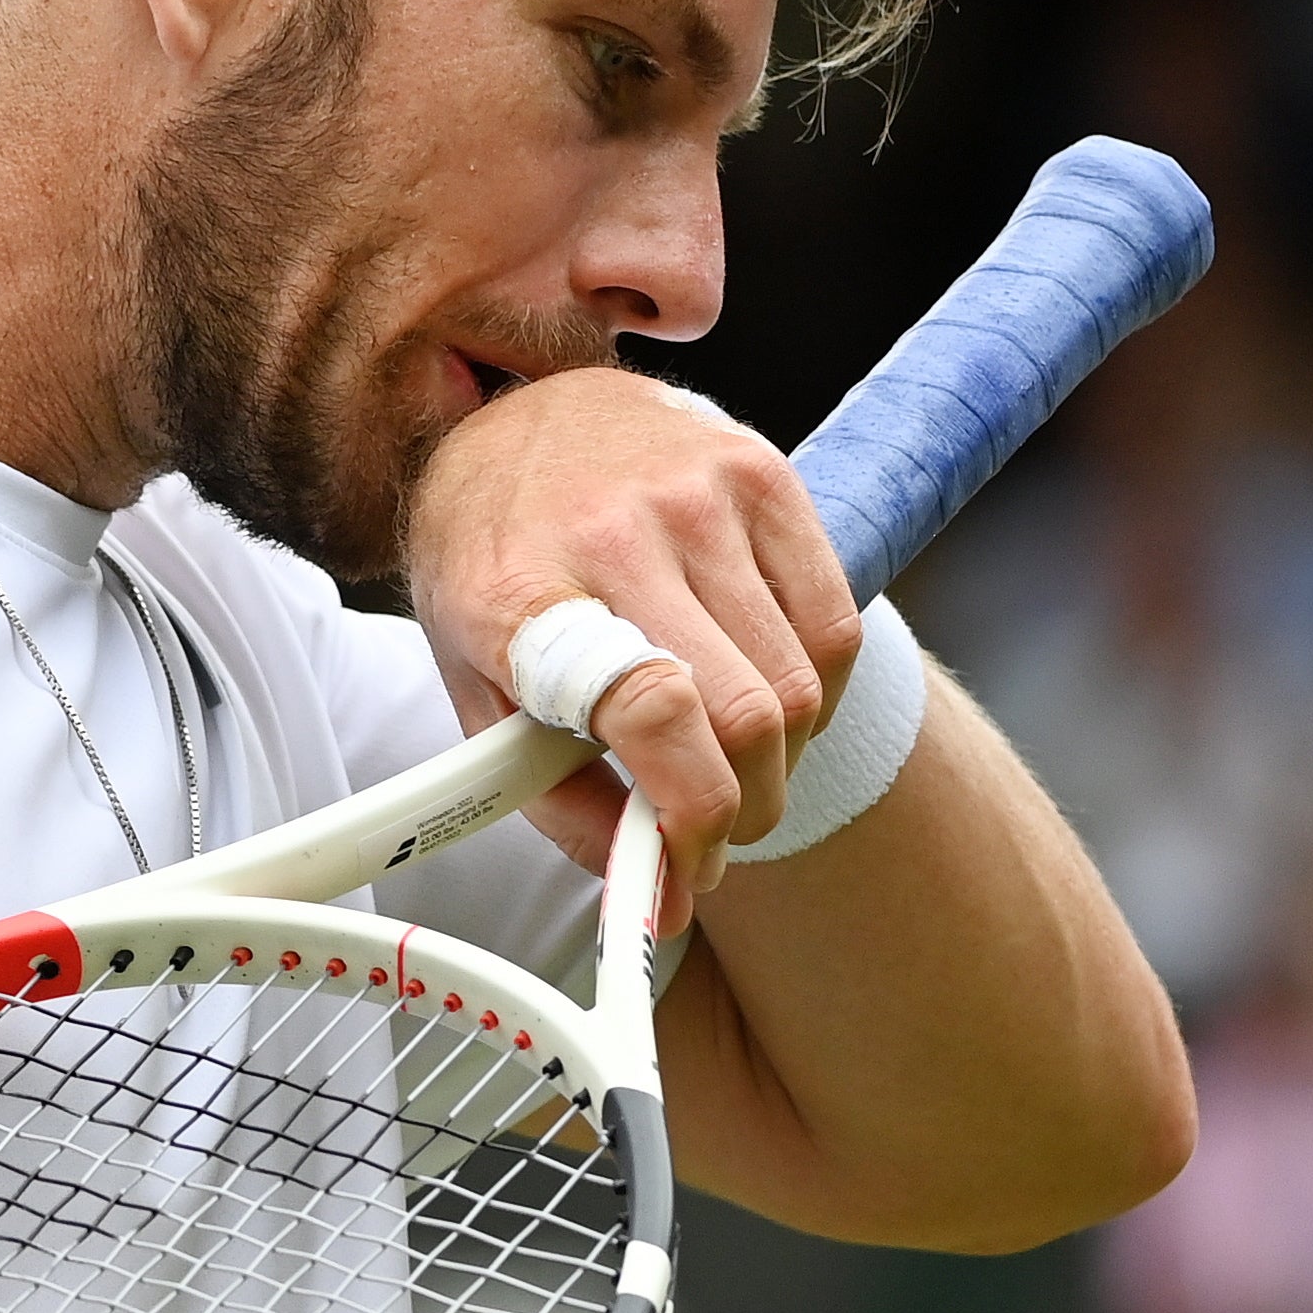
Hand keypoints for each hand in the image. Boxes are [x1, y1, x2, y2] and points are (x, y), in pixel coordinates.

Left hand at [405, 368, 862, 928]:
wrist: (522, 416)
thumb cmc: (496, 565)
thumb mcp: (478, 690)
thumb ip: (557, 802)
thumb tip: (655, 896)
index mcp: (521, 590)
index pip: (649, 709)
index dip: (690, 814)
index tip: (688, 871)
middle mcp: (615, 530)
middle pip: (747, 715)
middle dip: (747, 812)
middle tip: (715, 838)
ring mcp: (699, 494)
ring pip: (801, 685)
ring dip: (782, 763)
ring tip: (733, 767)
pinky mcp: (764, 475)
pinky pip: (834, 628)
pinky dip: (816, 696)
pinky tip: (766, 700)